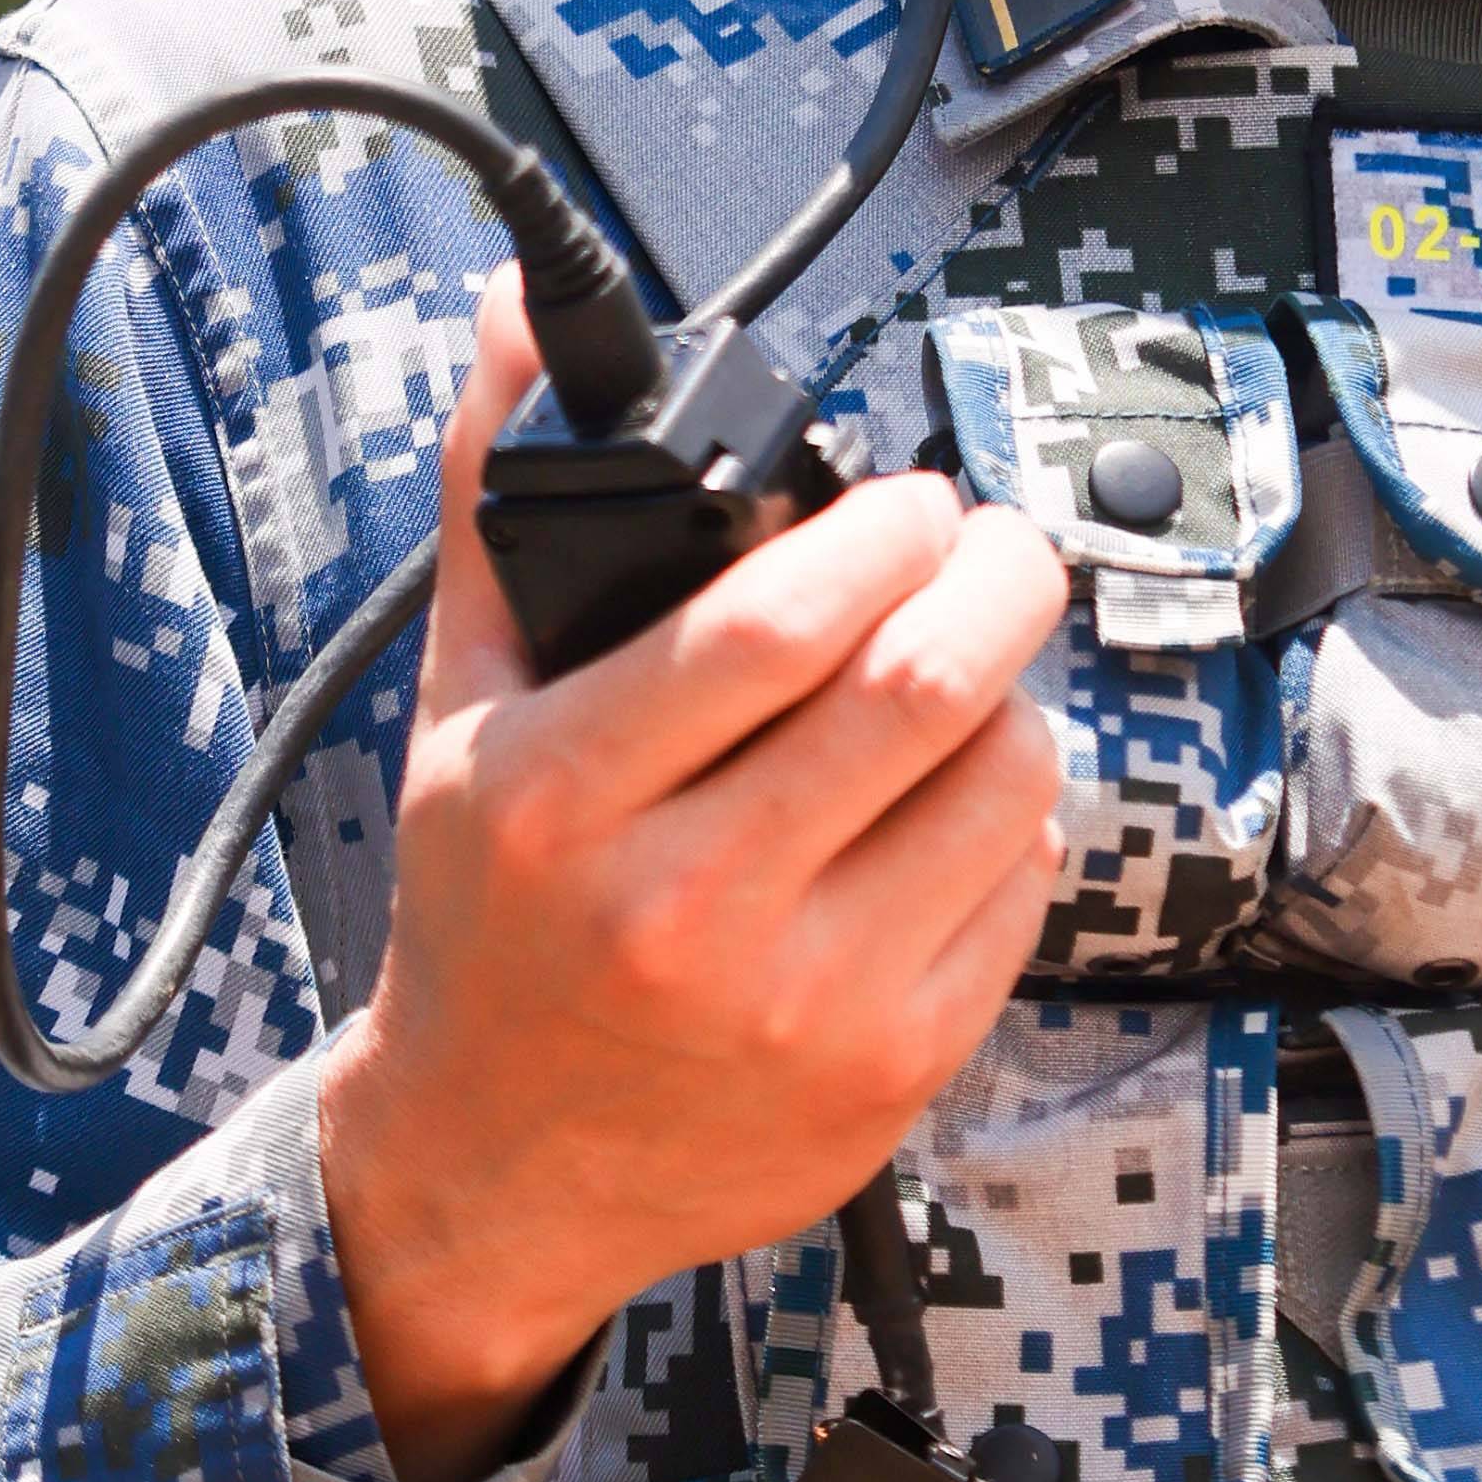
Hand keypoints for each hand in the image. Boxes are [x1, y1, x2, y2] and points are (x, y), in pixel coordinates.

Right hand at [315, 273, 1068, 1481]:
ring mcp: (802, 1005)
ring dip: (1014, 694)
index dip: (881, 528)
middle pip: (922, 689)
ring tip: (966, 670)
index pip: (776, 623)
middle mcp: (685, 910)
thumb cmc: (486, 917)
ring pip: (1003, 781)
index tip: (904, 502)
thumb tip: (518, 309)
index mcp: (566, 800)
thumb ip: (502, 500)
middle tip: (984, 549)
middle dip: (993, 575)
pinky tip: (948, 798)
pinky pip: (1022, 891)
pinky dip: (1014, 817)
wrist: (494, 1172)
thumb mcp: (459, 711)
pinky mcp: (891, 1072)